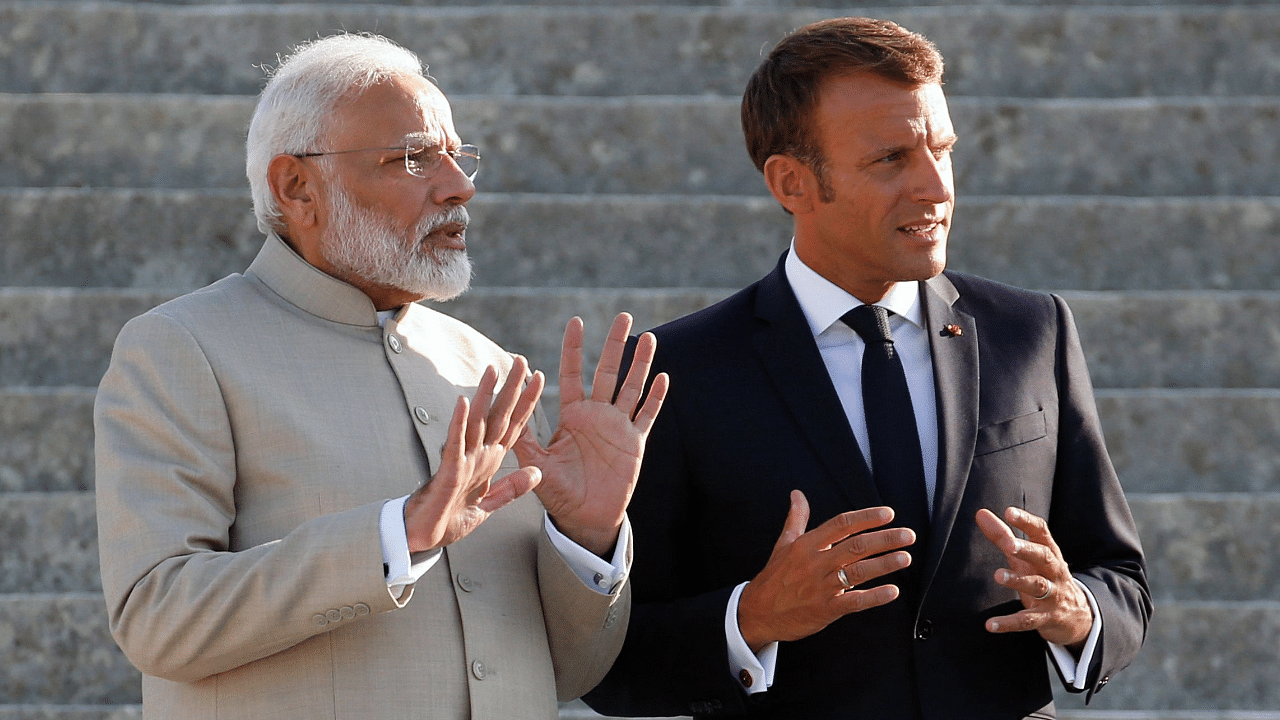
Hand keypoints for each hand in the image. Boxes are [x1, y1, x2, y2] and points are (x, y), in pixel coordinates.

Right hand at [403, 356, 544, 552]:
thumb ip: (511, 489)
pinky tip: (464, 402)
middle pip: (498, 416)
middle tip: (521, 359)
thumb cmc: (448, 520)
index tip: (539, 378)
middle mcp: (477, 455)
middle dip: (511, 389)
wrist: (421, 538)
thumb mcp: (488, 505)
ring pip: (476, 422)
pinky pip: (455, 444)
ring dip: (484, 396)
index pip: (513, 426)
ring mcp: (462, 460)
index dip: (526, 403)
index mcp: (488, 461)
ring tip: (492, 370)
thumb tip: (536, 474)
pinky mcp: (449, 472)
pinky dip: (459, 424)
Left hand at [515, 313, 668, 556]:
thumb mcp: (536, 464)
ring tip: (647, 337)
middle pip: (608, 371)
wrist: (584, 517)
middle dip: (614, 344)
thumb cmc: (558, 492)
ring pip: (631, 387)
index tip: (576, 322)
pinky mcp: (635, 442)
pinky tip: (662, 377)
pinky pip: (646, 415)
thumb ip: (523, 439)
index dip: (574, 349)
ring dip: (640, 363)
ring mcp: (618, 426)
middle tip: (622, 316)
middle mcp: (597, 415)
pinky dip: (655, 397)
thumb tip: (504, 410)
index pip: (573, 374)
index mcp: (572, 415)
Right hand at [737, 490, 914, 652]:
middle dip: (884, 539)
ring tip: (905, 557)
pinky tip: (892, 591)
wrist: (757, 612)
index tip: (888, 514)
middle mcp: (815, 562)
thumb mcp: (783, 544)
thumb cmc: (774, 577)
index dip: (866, 517)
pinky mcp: (825, 609)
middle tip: (908, 535)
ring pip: (858, 572)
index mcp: (807, 544)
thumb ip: (796, 518)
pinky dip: (874, 597)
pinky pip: (854, 602)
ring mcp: (821, 586)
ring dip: (884, 564)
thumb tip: (797, 494)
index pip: (841, 524)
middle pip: (855, 546)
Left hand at [976, 507, 1093, 649]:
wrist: (1079, 617)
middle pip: (1044, 557)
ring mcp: (1052, 596)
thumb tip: (980, 513)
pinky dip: (1009, 623)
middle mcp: (1054, 572)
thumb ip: (1002, 535)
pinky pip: (1027, 621)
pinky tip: (991, 625)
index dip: (1026, 522)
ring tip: (998, 575)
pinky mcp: (1046, 618)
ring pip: (1038, 586)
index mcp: (1049, 553)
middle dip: (1027, 550)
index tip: (1009, 512)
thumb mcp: (1025, 558)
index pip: (1041, 533)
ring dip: (1018, 581)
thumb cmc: (1044, 577)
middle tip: (1009, 544)